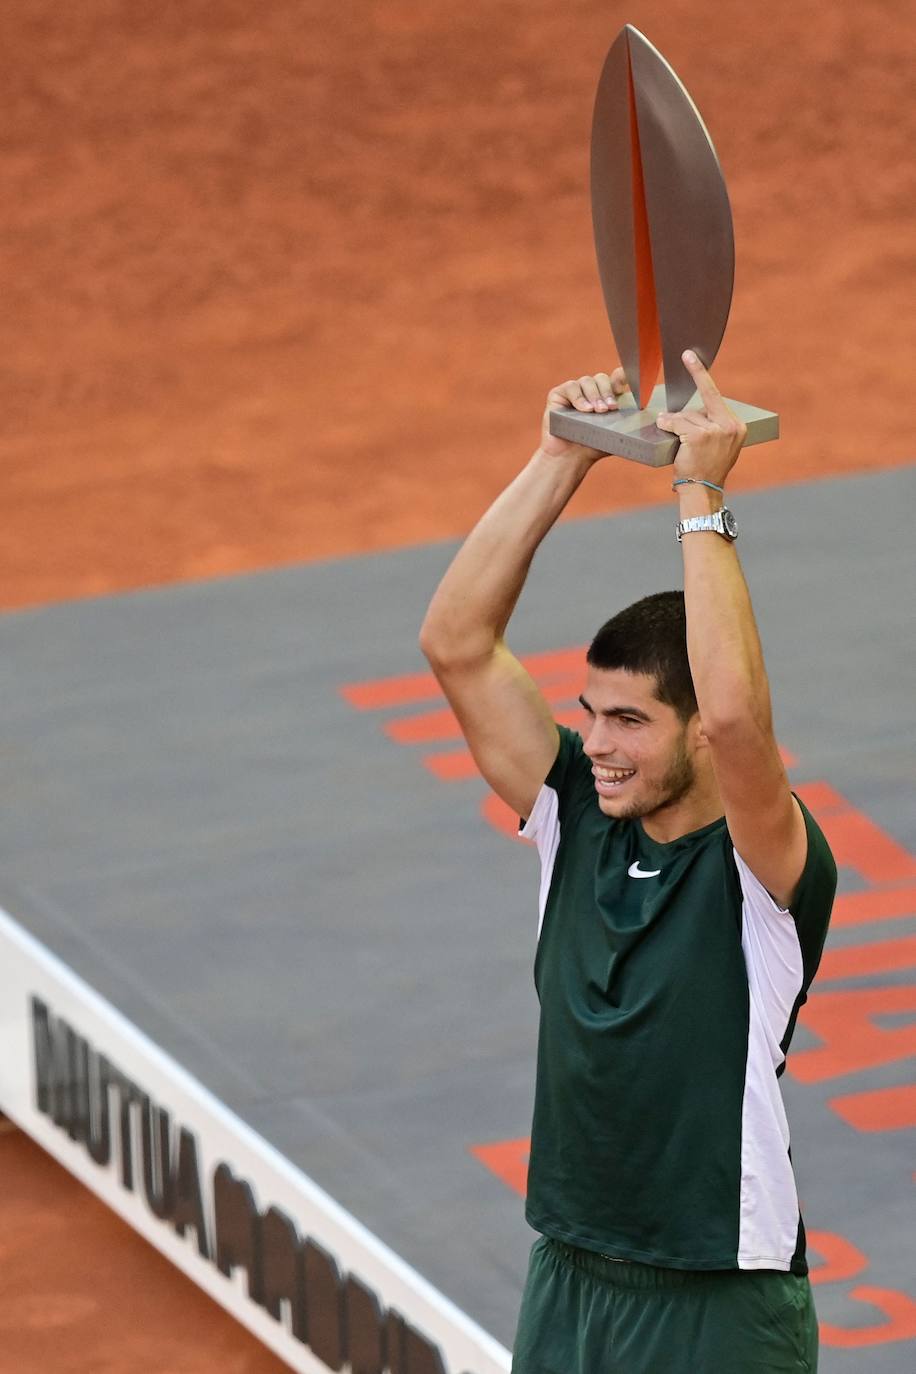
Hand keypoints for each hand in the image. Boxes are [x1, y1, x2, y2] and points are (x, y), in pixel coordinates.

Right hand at [540, 368, 629, 459]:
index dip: (623, 376)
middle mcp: (591, 390)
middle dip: (608, 392)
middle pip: (602, 379)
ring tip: (598, 412)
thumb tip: (655, 423)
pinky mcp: (558, 394)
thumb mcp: (617, 434)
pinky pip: (572, 387)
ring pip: (587, 381)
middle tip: (611, 408)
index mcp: (606, 395)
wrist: (570, 458)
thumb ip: (632, 425)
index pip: (616, 378)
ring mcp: (574, 391)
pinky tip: (585, 410)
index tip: (629, 381)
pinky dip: (579, 398)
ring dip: (595, 396)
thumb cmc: (594, 446)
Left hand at [656, 351, 747, 487]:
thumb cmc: (706, 469)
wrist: (703, 490)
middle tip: (684, 436)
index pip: (715, 395)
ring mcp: (716, 430)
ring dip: (675, 427)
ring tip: (682, 446)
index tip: (688, 355)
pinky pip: (676, 423)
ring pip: (684, 416)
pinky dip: (668, 427)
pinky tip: (669, 435)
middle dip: (684, 419)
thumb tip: (687, 410)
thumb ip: (712, 424)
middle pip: (697, 406)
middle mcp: (730, 425)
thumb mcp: (719, 444)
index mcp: (737, 426)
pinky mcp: (700, 436)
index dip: (699, 374)